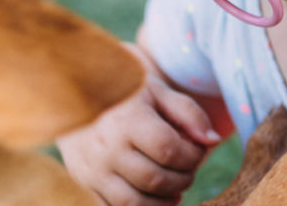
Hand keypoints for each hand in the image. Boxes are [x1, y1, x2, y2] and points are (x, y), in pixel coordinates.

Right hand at [57, 44, 223, 205]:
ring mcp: (92, 169)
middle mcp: (106, 148)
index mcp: (127, 120)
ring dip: (165, 202)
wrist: (74, 96)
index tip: (198, 151)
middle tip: (189, 169)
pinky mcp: (84, 183)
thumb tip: (212, 141)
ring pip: (135, 203)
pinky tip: (155, 198)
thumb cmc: (125, 94)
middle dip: (184, 179)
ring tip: (176, 189)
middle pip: (155, 179)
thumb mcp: (157, 92)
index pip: (169, 150)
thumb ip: (188, 113)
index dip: (193, 156)